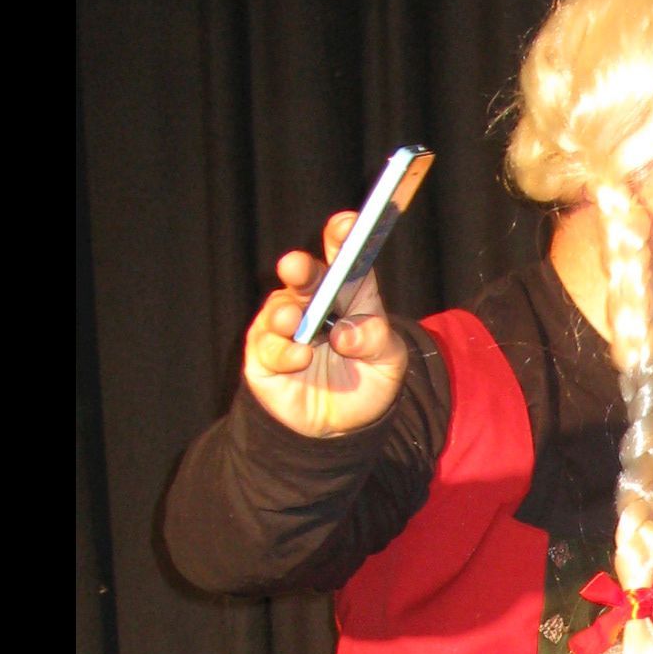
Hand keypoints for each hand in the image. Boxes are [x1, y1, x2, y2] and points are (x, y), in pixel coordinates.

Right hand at [242, 208, 409, 437]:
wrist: (340, 429)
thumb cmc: (366, 384)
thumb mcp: (388, 364)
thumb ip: (376, 342)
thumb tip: (347, 335)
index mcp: (349, 296)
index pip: (346, 260)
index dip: (343, 238)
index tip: (349, 224)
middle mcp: (313, 304)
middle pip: (306, 277)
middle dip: (301, 270)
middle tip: (297, 267)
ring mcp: (285, 327)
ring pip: (279, 308)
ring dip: (285, 312)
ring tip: (294, 321)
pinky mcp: (264, 354)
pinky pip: (267, 346)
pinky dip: (283, 351)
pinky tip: (299, 358)